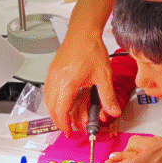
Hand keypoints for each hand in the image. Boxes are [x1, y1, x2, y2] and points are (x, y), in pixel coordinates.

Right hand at [45, 0, 122, 135]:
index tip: (69, 131)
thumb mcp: (103, 75)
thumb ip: (108, 96)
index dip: (64, 124)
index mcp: (67, 83)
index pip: (61, 111)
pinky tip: (61, 101)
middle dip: (58, 121)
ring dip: (55, 111)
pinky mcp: (53, 70)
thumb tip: (113, 111)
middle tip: (67, 128)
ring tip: (64, 117)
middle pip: (51, 108)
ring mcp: (52, 74)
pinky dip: (53, 100)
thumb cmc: (91, 48)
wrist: (83, 31)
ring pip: (48, 99)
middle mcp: (56, 79)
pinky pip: (48, 90)